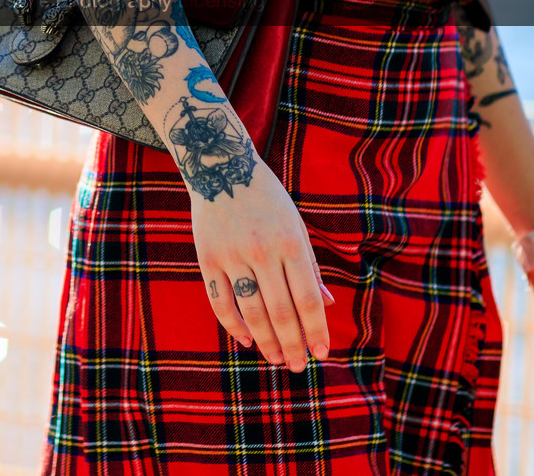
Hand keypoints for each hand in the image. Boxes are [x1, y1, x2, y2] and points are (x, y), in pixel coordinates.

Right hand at [190, 163, 332, 371]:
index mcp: (291, 243)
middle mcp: (263, 251)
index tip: (321, 354)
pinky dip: (234, 326)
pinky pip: (220, 302)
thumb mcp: (296, 225)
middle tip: (297, 366)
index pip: (308, 299)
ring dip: (266, 341)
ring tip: (276, 359)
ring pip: (252, 312)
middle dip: (293, 344)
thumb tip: (326, 305)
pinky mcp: (208, 257)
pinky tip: (247, 340)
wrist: (221, 168)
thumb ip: (310, 266)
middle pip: (281, 312)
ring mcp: (232, 255)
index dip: (316, 330)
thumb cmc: (267, 199)